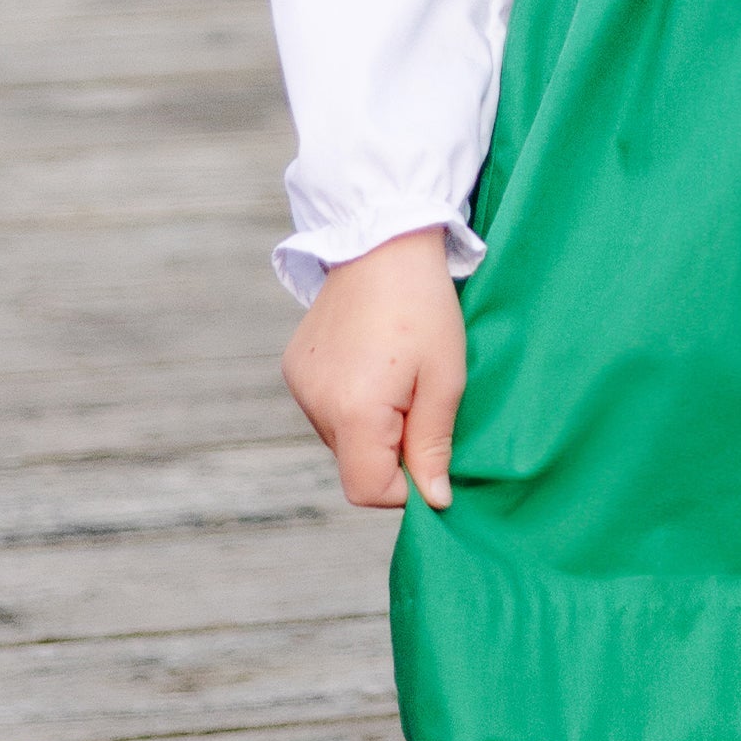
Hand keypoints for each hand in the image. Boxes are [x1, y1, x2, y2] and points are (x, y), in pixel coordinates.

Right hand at [281, 228, 465, 511]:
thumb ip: (434, 444)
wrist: (381, 240)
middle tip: (421, 401)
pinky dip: (353, 404)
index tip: (430, 453)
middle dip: (392, 452)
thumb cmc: (424, 307)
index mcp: (354, 410)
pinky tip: (373, 365)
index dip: (405, 487)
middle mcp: (315, 404)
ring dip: (373, 427)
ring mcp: (300, 386)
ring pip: (342, 439)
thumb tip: (433, 500)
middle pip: (356, 466)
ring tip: (398, 375)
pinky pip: (327, 410)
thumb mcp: (446, 377)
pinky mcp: (294, 369)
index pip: (368, 491)